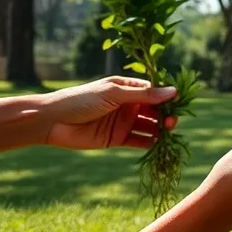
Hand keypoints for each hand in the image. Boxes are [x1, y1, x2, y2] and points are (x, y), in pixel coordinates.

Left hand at [42, 77, 179, 150]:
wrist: (53, 122)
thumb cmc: (81, 100)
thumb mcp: (113, 93)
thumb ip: (143, 95)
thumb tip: (173, 92)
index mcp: (126, 89)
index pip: (154, 91)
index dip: (167, 96)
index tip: (179, 101)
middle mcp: (128, 105)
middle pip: (155, 109)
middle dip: (166, 114)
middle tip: (172, 121)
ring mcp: (123, 122)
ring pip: (150, 125)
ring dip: (161, 128)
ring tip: (167, 130)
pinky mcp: (118, 138)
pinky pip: (139, 141)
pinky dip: (150, 142)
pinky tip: (158, 143)